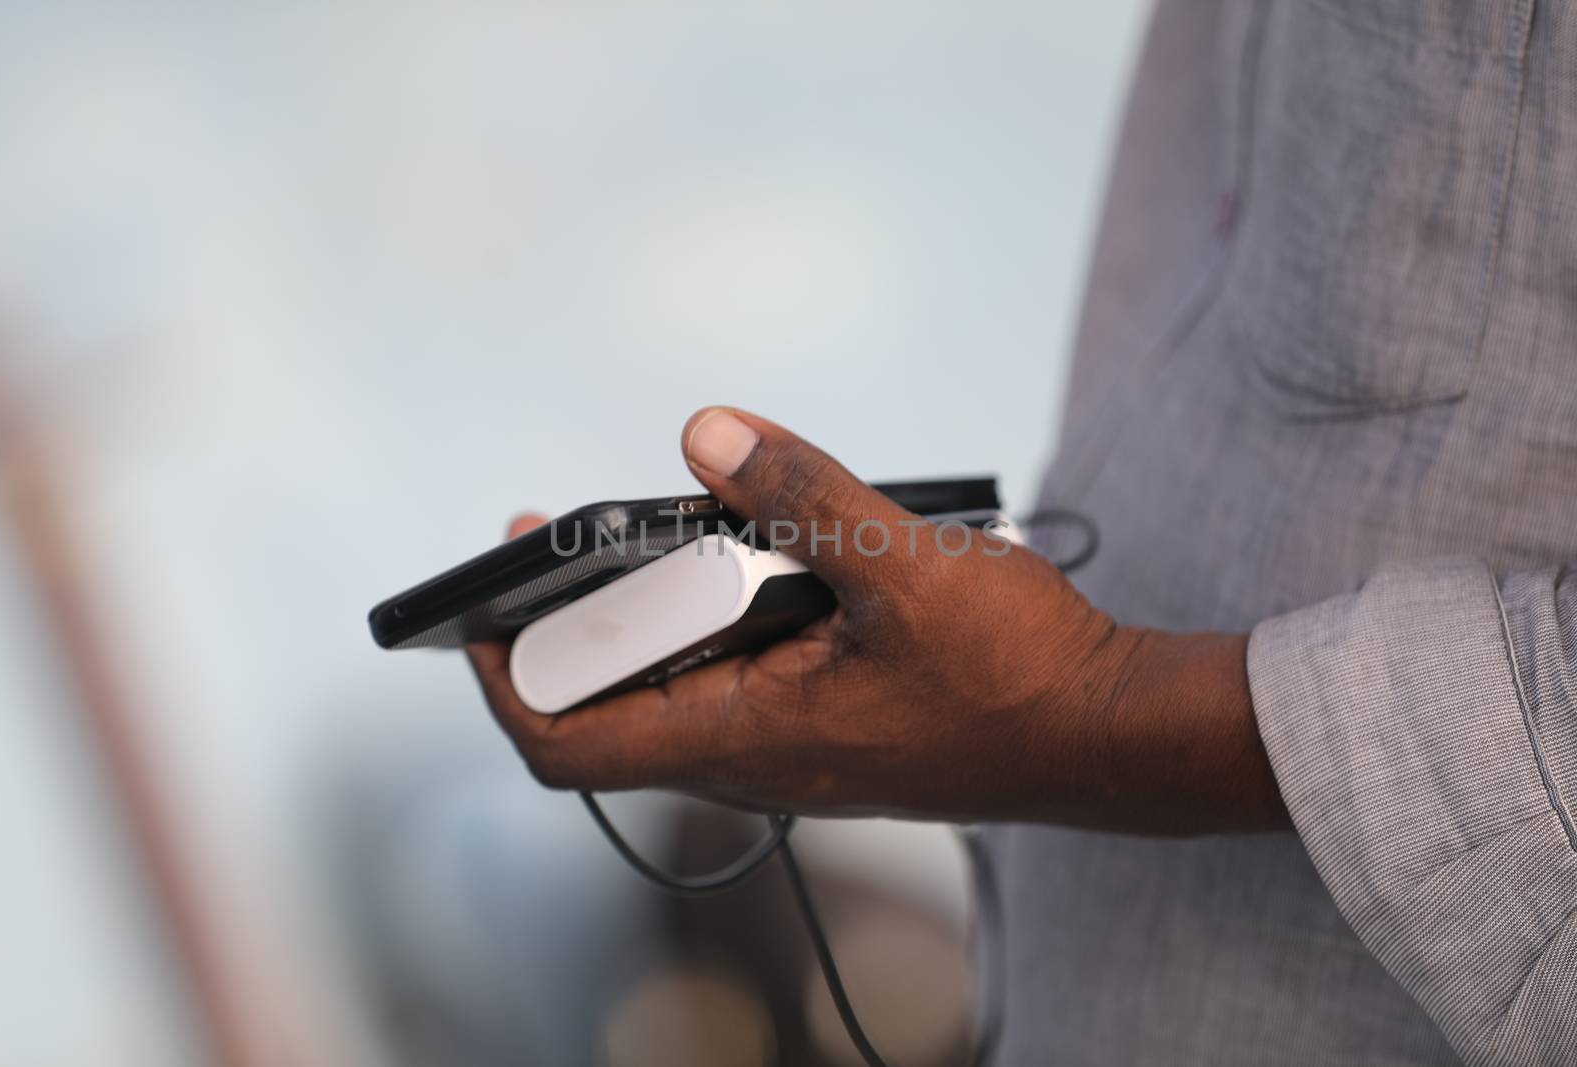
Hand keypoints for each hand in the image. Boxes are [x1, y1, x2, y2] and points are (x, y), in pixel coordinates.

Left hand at [467, 408, 1285, 832]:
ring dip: (642, 620)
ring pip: (671, 693)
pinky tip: (752, 558)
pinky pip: (730, 683)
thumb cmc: (1020, 675)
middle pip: (607, 712)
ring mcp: (789, 748)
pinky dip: (706, 623)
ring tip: (648, 533)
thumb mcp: (905, 569)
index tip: (479, 608)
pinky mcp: (826, 727)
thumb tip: (705, 431)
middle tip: (552, 542)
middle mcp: (752, 759)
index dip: (502, 682)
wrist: (1107, 733)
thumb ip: (803, 494)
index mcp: (746, 738)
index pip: (569, 745)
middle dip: (565, 627)